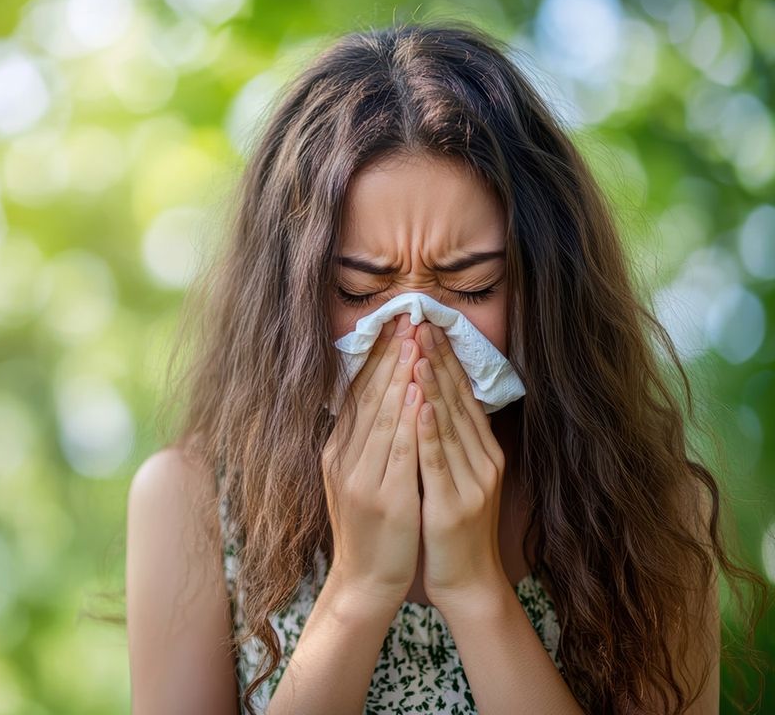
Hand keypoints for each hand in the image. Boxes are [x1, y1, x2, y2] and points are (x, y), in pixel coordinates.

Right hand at [321, 313, 423, 614]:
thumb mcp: (352, 480)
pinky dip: (409, 417)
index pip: (355, 395)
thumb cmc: (368, 531)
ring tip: (413, 342)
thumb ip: (359, 443)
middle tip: (404, 318)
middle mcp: (343, 459)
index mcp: (336, 452)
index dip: (374, 359)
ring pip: (382, 416)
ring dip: (399, 376)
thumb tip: (371, 401)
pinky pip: (399, 449)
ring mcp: (361, 477)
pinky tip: (421, 391)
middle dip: (388, 356)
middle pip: (367, 397)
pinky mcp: (385, 497)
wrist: (364, 582)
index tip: (390, 326)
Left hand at [411, 321, 508, 608]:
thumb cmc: (452, 528)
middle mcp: (482, 460)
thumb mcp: (456, 477)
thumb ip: (449, 440)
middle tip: (421, 320)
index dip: (445, 359)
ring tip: (420, 348)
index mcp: (482, 452)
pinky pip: (438, 462)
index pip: (463, 395)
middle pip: (458, 400)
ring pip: (449, 424)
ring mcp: (471, 482)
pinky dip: (430, 432)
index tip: (427, 325)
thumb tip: (432, 398)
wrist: (467, 582)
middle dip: (438, 359)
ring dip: (434, 384)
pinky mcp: (453, 504)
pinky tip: (421, 405)